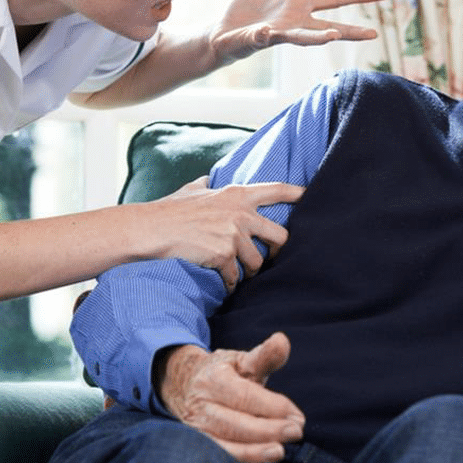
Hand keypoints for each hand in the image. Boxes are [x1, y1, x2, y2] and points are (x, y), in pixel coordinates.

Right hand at [143, 177, 302, 288]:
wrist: (151, 229)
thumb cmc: (169, 210)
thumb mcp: (192, 189)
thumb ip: (207, 184)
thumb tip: (209, 177)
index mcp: (237, 194)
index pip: (276, 190)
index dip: (298, 193)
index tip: (311, 197)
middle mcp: (241, 213)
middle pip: (280, 236)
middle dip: (277, 251)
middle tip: (271, 260)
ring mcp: (233, 235)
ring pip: (258, 262)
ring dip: (250, 272)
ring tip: (240, 275)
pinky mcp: (223, 256)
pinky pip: (236, 277)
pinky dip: (231, 284)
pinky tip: (224, 285)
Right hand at [157, 332, 303, 462]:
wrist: (186, 385)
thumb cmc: (223, 372)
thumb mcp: (242, 360)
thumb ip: (264, 355)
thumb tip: (282, 341)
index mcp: (213, 379)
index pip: (245, 396)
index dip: (273, 407)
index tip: (298, 416)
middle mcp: (201, 405)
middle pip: (235, 423)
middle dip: (268, 430)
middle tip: (296, 432)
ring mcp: (196, 428)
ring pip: (225, 445)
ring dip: (255, 451)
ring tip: (279, 452)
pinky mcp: (198, 446)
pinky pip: (221, 457)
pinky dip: (242, 460)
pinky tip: (263, 458)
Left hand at [211, 0, 386, 62]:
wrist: (223, 30)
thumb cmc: (248, 7)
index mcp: (301, 6)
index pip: (336, 0)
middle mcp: (296, 22)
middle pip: (329, 27)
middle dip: (350, 31)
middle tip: (374, 35)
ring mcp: (279, 33)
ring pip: (302, 38)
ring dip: (317, 38)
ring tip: (333, 36)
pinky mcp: (258, 39)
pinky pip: (263, 37)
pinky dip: (265, 34)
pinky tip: (267, 31)